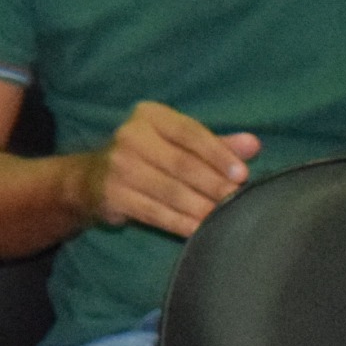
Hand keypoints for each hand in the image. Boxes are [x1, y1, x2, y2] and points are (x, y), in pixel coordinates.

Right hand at [77, 101, 261, 237]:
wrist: (91, 179)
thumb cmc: (147, 156)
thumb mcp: (178, 143)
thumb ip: (216, 144)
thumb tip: (254, 145)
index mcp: (150, 115)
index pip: (190, 132)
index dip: (218, 154)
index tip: (242, 174)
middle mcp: (131, 136)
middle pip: (181, 163)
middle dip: (213, 184)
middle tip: (235, 200)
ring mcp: (119, 166)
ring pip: (170, 191)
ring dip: (200, 207)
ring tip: (222, 218)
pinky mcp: (112, 195)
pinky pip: (154, 212)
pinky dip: (180, 223)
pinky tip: (198, 230)